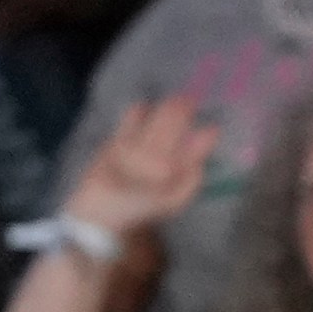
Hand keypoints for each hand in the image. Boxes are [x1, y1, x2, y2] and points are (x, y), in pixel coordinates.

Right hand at [63, 96, 219, 236]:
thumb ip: (188, 183)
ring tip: (172, 99)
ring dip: (162, 113)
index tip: (210, 127)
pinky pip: (127, 128)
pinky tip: (141, 105)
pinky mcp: (117, 146)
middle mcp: (161, 158)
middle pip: (173, 133)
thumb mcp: (171, 202)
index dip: (203, 139)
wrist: (102, 211)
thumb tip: (202, 162)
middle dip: (181, 118)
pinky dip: (132, 117)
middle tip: (188, 101)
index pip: (194, 150)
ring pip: (153, 127)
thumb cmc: (139, 209)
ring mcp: (138, 150)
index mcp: (177, 171)